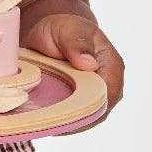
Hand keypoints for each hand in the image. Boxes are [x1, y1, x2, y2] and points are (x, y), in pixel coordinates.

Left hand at [22, 12, 123, 130]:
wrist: (49, 39)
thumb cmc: (62, 31)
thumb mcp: (66, 27)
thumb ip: (76, 41)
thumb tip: (90, 64)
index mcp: (112, 66)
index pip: (108, 92)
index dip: (88, 98)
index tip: (63, 96)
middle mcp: (108, 89)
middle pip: (96, 113)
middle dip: (71, 112)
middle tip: (44, 105)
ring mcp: (95, 104)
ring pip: (81, 122)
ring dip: (61, 117)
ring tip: (40, 108)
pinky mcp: (79, 113)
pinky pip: (70, 124)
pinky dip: (55, 120)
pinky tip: (41, 113)